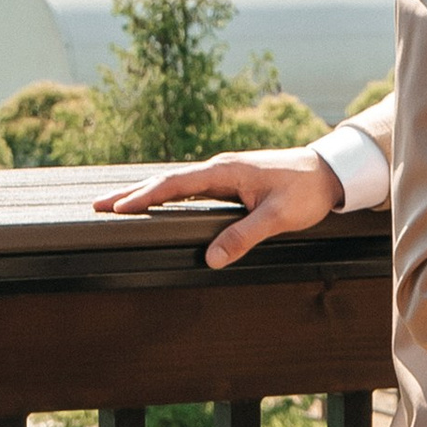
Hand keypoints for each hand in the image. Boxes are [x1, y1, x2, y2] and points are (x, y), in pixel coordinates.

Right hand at [95, 148, 345, 270]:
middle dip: (131, 193)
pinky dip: (167, 194)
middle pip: (166, 180)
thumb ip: (245, 236)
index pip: (175, 183)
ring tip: (116, 205)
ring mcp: (224, 173)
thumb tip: (211, 259)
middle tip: (96, 206)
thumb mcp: (278, 216)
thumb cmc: (306, 190)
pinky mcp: (230, 181)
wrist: (329, 171)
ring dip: (146, 193)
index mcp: (225, 171)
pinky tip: (157, 204)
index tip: (116, 208)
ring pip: (176, 183)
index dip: (144, 196)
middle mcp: (219, 168)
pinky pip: (190, 188)